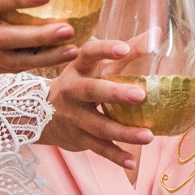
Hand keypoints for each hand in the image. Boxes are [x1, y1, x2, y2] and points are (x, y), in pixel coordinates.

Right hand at [40, 41, 154, 165]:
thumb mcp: (95, 67)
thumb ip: (127, 52)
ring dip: (124, 132)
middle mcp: (73, 91)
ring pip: (99, 125)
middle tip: (141, 95)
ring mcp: (74, 117)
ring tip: (149, 136)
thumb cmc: (79, 84)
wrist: (37, 115)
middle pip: (92, 91)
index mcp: (78, 69)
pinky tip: (132, 161)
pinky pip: (98, 148)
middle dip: (116, 93)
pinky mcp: (77, 138)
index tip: (124, 49)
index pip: (89, 53)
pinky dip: (115, 155)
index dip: (105, 50)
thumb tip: (157, 33)